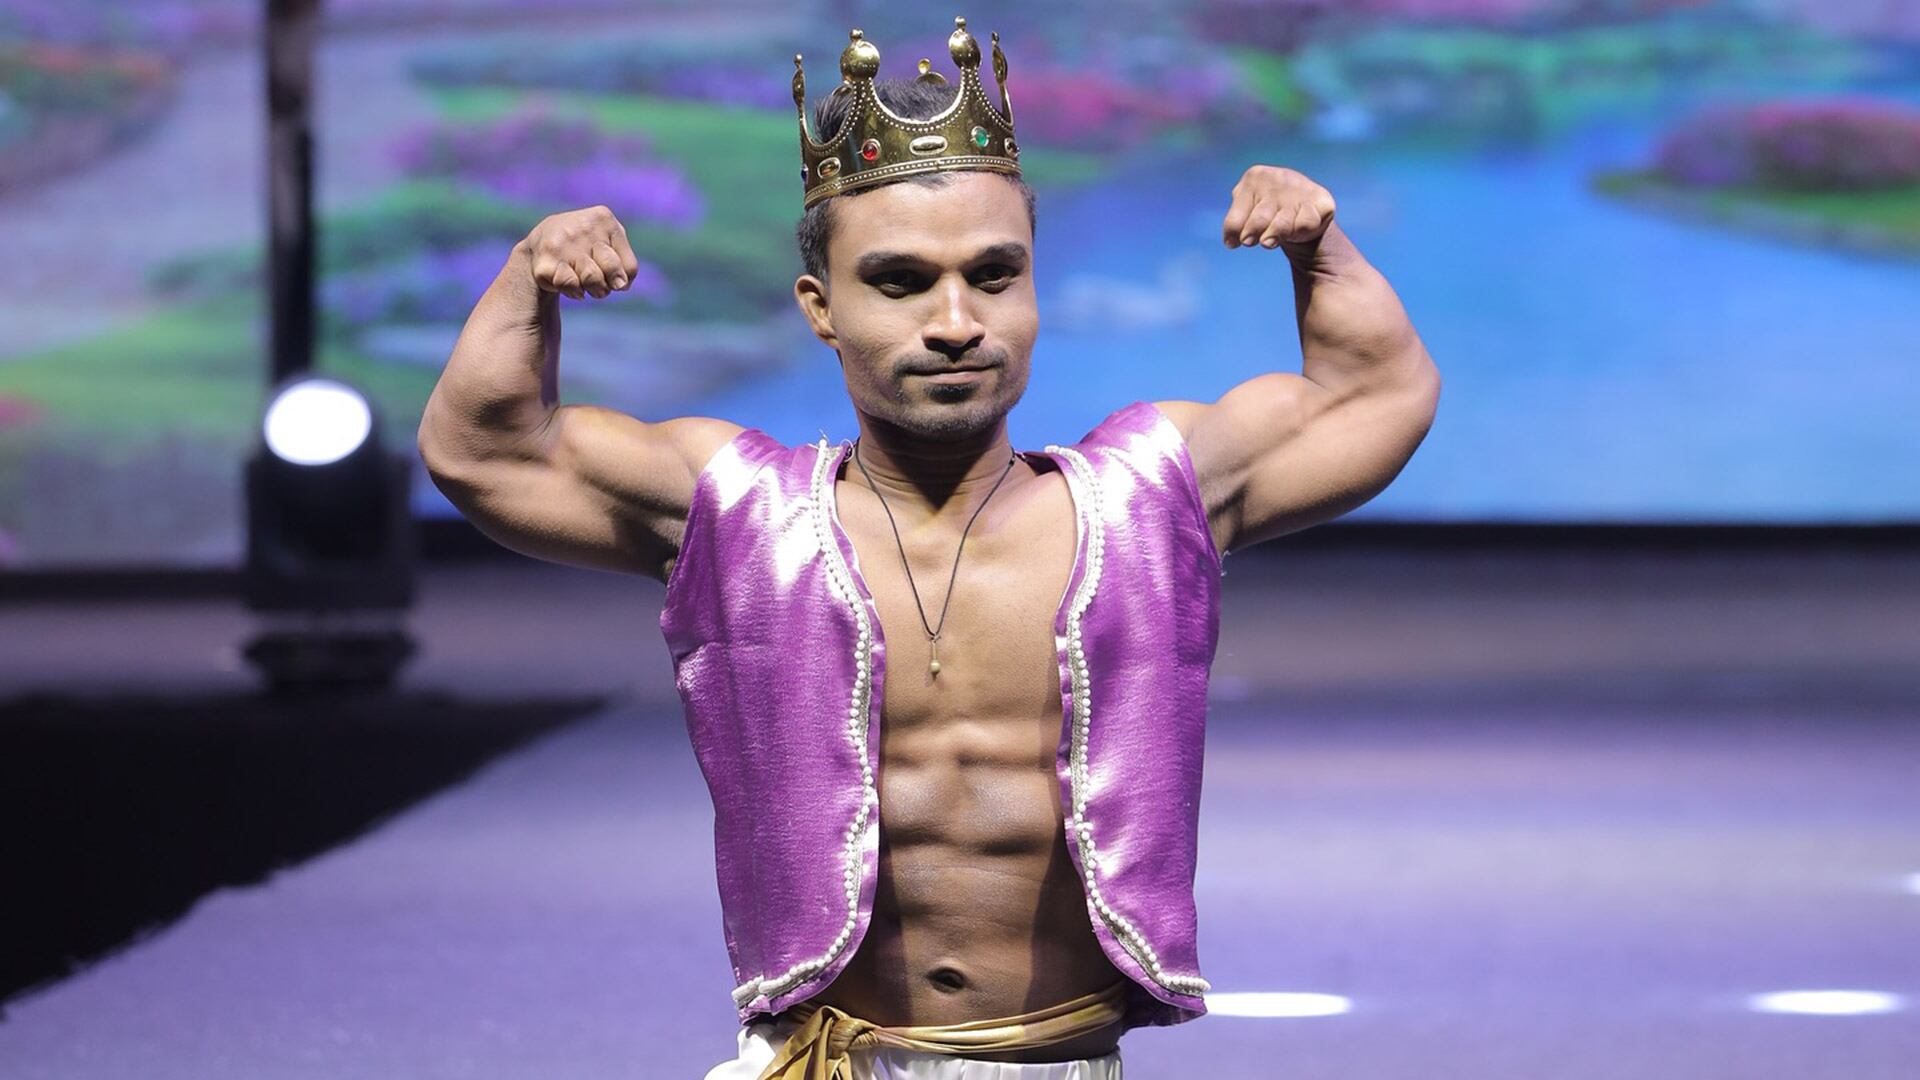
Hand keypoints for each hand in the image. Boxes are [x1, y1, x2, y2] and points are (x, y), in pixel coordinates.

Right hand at [519, 205, 641, 299]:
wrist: (541, 240)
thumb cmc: (586, 244)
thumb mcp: (610, 243)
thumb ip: (626, 264)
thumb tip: (622, 285)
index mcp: (603, 218)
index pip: (629, 268)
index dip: (621, 279)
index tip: (609, 272)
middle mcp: (583, 227)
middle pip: (612, 269)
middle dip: (608, 285)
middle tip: (599, 283)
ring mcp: (562, 244)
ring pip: (593, 279)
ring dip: (592, 289)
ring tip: (584, 281)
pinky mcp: (545, 263)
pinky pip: (571, 286)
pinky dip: (574, 292)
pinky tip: (569, 283)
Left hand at [1221, 166, 1335, 251]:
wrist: (1304, 205)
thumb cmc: (1269, 209)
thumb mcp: (1248, 209)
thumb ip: (1237, 222)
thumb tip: (1231, 242)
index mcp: (1254, 177)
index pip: (1237, 216)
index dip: (1234, 234)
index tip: (1233, 244)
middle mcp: (1276, 178)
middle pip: (1259, 221)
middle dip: (1253, 236)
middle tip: (1252, 242)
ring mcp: (1299, 188)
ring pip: (1282, 225)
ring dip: (1274, 237)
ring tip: (1270, 242)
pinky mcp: (1319, 199)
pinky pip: (1304, 225)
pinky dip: (1299, 233)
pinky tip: (1297, 229)